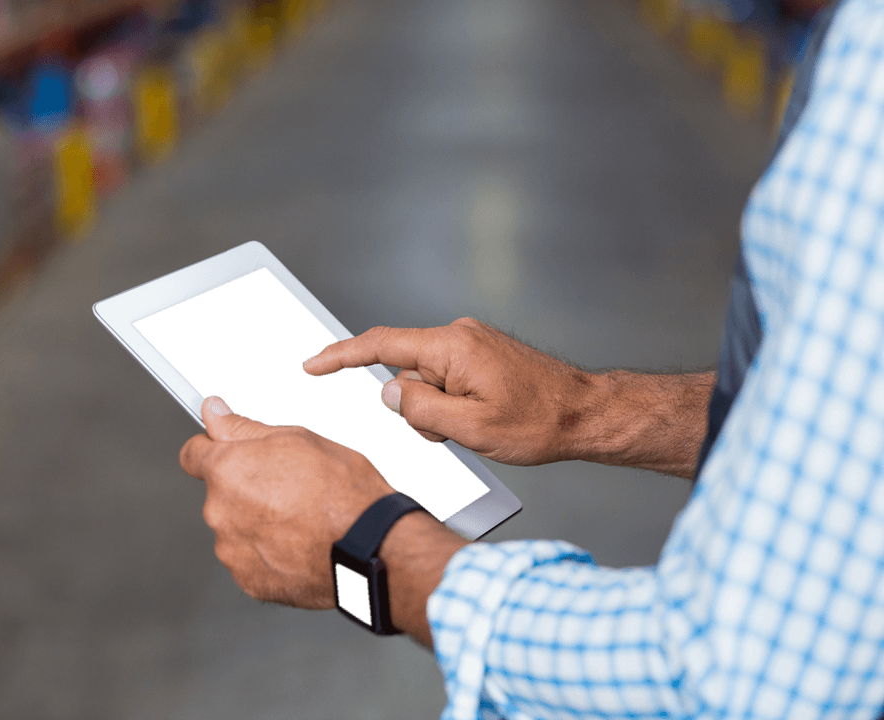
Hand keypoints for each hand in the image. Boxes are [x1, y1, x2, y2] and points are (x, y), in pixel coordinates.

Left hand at [179, 395, 395, 608]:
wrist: (369, 545)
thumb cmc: (342, 490)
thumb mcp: (297, 438)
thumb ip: (243, 427)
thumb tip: (213, 412)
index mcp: (227, 470)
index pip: (192, 454)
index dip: (211, 449)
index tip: (225, 451)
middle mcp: (219, 511)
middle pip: (219, 494)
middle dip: (244, 489)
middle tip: (287, 487)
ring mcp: (232, 550)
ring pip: (235, 528)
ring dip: (256, 523)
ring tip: (299, 519)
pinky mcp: (249, 581)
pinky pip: (250, 561)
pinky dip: (268, 553)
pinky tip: (299, 544)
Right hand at [302, 317, 594, 465]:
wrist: (587, 413)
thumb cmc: (539, 422)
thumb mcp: (472, 429)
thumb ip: (420, 411)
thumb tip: (388, 394)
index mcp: (452, 347)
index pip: (382, 346)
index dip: (342, 356)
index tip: (312, 365)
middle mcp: (458, 337)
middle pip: (406, 373)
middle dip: (417, 409)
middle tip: (457, 432)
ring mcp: (471, 345)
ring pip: (426, 383)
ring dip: (439, 412)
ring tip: (480, 426)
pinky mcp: (481, 356)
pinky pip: (446, 381)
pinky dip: (452, 405)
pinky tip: (482, 419)